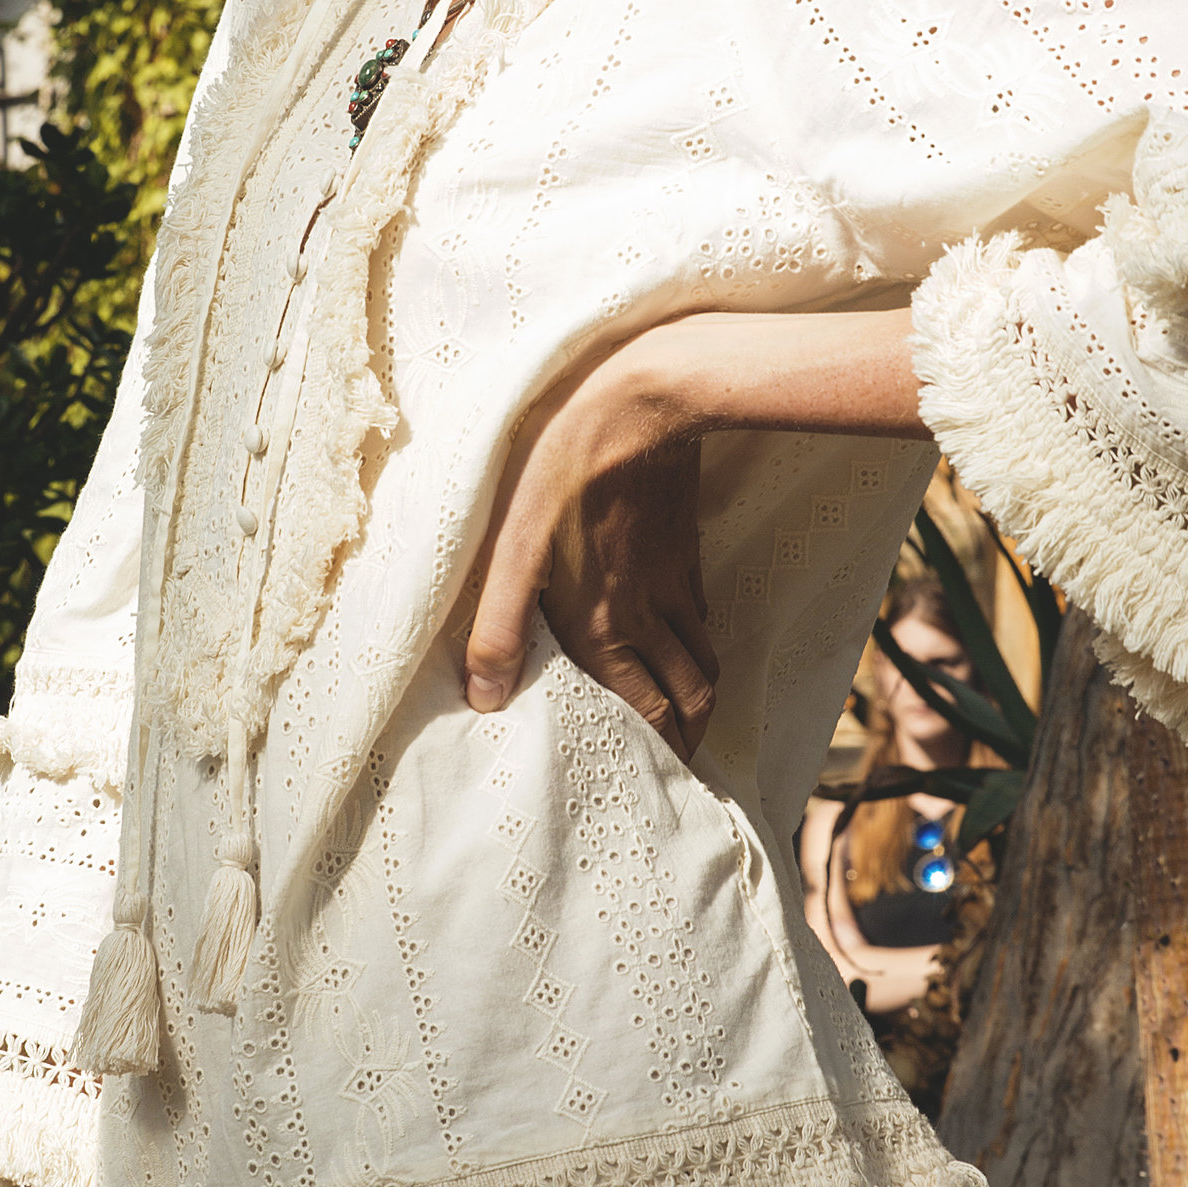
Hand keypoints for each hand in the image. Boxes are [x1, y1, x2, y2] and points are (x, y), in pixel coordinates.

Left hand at [465, 329, 717, 756]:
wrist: (640, 402)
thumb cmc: (562, 470)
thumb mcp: (512, 548)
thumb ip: (499, 626)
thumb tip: (485, 699)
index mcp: (604, 625)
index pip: (647, 713)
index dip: (659, 754)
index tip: (661, 784)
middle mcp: (647, 615)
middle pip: (689, 698)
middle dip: (688, 740)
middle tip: (679, 765)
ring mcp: (673, 582)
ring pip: (702, 659)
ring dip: (697, 697)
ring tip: (685, 719)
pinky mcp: (683, 549)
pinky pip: (701, 615)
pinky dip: (697, 643)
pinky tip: (680, 637)